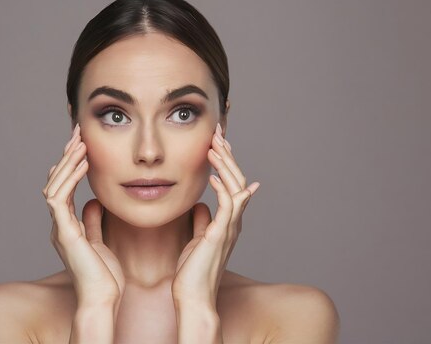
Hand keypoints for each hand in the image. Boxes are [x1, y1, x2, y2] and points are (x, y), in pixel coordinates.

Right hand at [42, 123, 124, 307]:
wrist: (103, 299)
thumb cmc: (105, 276)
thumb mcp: (101, 241)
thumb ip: (94, 222)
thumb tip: (93, 203)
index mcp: (69, 226)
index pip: (65, 187)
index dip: (72, 165)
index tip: (83, 145)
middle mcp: (60, 225)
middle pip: (56, 182)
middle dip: (67, 156)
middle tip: (77, 133)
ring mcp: (60, 228)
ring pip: (54, 186)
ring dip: (66, 162)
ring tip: (79, 141)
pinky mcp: (64, 232)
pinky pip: (59, 198)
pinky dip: (69, 178)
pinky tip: (81, 162)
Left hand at [172, 123, 259, 305]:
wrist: (193, 297)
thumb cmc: (192, 273)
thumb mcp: (197, 240)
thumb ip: (203, 222)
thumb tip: (202, 206)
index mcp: (227, 222)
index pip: (232, 184)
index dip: (226, 162)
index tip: (215, 143)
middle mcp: (232, 223)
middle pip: (238, 180)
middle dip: (228, 155)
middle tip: (218, 134)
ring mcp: (229, 229)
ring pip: (237, 188)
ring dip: (227, 165)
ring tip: (216, 146)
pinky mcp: (220, 235)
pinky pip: (229, 206)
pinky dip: (225, 188)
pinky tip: (215, 175)